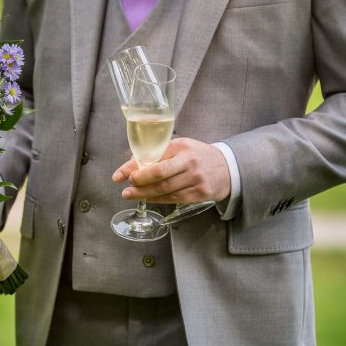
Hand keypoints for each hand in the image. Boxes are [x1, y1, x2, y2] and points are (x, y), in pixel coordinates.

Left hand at [112, 138, 230, 204]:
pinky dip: (159, 199)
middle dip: (138, 182)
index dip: (132, 167)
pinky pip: (175, 198)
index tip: (118, 176)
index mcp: (181, 146)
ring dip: (145, 194)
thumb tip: (131, 166)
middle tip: (125, 188)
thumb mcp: (180, 149)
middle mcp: (189, 161)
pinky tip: (149, 198)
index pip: (152, 157)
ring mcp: (196, 178)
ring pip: (165, 189)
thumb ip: (158, 155)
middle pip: (159, 174)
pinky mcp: (201, 192)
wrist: (227, 168)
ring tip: (131, 195)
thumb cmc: (197, 157)